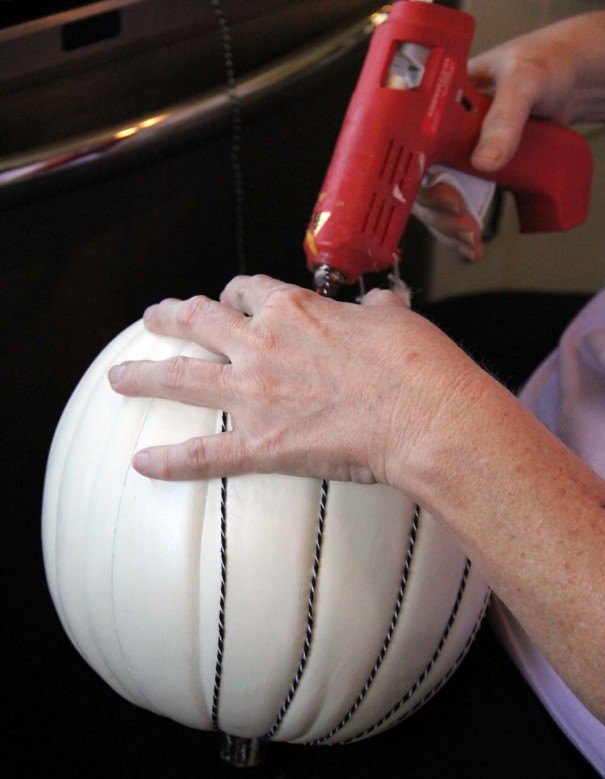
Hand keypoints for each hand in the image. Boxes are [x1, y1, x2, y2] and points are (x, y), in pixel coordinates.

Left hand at [108, 275, 478, 491]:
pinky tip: (143, 463)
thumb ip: (376, 312)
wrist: (424, 416)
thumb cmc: (417, 367)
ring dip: (144, 374)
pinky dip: (170, 461)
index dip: (233, 294)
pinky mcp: (262, 443)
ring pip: (181, 377)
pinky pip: (204, 453)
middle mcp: (263, 345)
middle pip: (198, 321)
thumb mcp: (396, 320)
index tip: (229, 299)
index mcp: (296, 311)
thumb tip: (378, 306)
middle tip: (154, 319)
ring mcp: (256, 394)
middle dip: (171, 317)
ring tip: (120, 376)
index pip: (248, 291)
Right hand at [413, 11, 604, 253]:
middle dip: (439, 213)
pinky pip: (460, 206)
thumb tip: (485, 162)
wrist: (571, 76)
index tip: (446, 199)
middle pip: (422, 183)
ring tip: (471, 242)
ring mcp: (458, 157)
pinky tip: (473, 245)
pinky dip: (462, 230)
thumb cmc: (545, 64)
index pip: (413, 151)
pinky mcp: (476, 175)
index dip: (419, 180)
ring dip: (449, 229)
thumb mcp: (524, 81)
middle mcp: (443, 135)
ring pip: (438, 202)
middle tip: (465, 225)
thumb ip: (505, 117)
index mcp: (439, 107)